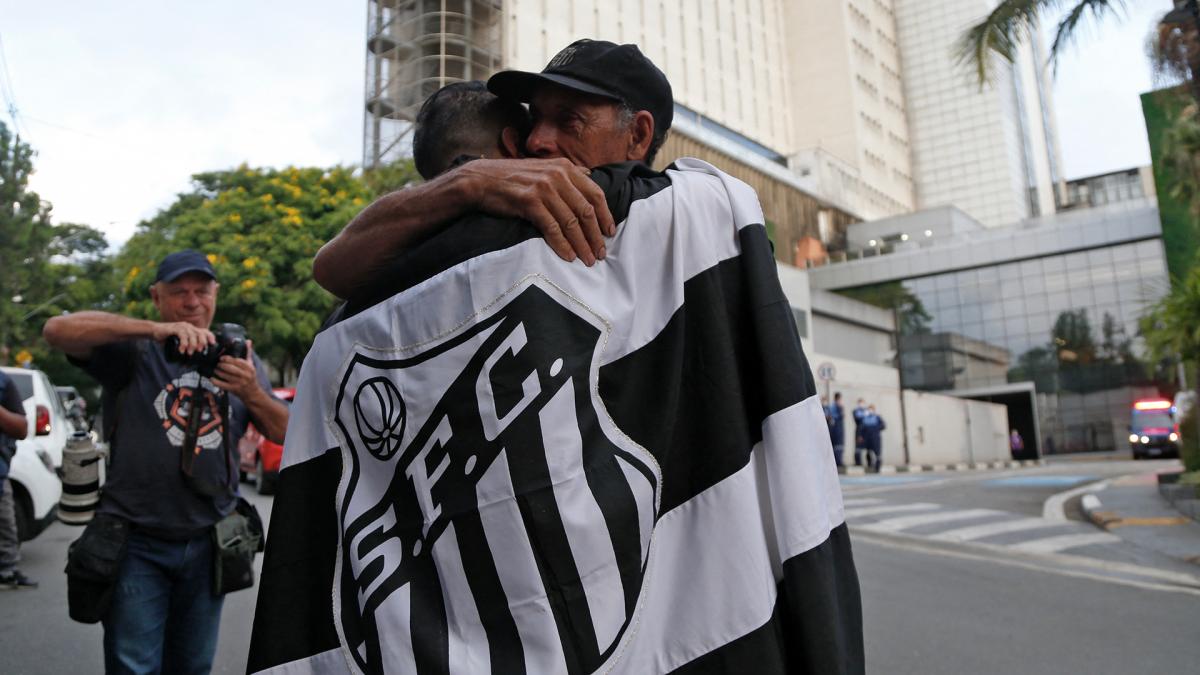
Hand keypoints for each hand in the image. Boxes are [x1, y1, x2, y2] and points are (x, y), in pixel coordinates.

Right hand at [152, 322, 214, 354]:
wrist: (155, 331)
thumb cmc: (168, 338)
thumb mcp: (179, 343)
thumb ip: (185, 349)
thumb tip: (189, 363)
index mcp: (192, 330)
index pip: (205, 331)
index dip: (210, 337)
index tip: (213, 344)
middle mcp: (189, 327)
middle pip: (200, 333)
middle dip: (202, 342)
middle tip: (199, 351)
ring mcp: (182, 327)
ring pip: (192, 335)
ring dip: (192, 345)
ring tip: (189, 353)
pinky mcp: (174, 328)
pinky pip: (182, 335)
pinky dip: (183, 343)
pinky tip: (181, 350)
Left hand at [211, 340, 259, 399]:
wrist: (252, 393)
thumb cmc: (250, 376)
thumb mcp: (251, 364)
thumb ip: (248, 353)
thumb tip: (248, 341)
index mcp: (249, 368)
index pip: (238, 361)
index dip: (228, 359)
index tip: (221, 357)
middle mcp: (245, 376)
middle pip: (231, 368)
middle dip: (222, 365)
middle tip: (217, 363)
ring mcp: (239, 383)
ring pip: (226, 376)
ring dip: (218, 372)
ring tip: (214, 369)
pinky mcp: (234, 389)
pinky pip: (222, 385)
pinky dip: (216, 381)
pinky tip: (212, 378)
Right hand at [459, 158, 615, 265]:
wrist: (481, 179)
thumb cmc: (513, 178)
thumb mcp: (543, 168)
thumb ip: (566, 173)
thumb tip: (589, 175)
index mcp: (565, 167)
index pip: (595, 193)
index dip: (605, 215)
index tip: (610, 233)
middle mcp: (558, 175)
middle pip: (586, 210)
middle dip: (595, 235)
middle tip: (600, 254)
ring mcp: (544, 188)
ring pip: (571, 222)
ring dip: (581, 244)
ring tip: (587, 260)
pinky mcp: (530, 202)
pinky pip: (552, 228)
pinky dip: (562, 244)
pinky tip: (568, 256)